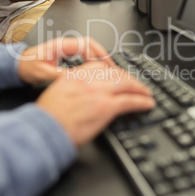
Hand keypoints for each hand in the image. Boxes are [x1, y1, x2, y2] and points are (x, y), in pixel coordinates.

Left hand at [18, 37, 112, 83]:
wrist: (20, 65)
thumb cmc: (28, 66)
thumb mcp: (44, 73)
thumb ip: (61, 76)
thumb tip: (78, 79)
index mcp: (61, 45)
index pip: (85, 46)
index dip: (96, 56)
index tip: (103, 67)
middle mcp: (66, 44)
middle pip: (91, 44)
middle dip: (103, 55)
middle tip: (112, 67)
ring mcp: (68, 48)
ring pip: (90, 48)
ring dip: (100, 57)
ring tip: (108, 69)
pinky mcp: (69, 53)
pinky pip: (86, 53)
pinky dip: (94, 60)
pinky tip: (97, 69)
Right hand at [36, 61, 154, 145]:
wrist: (45, 129)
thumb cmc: (48, 116)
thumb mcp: (58, 91)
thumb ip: (74, 86)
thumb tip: (84, 90)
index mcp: (76, 74)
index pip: (101, 66)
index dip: (115, 71)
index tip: (120, 75)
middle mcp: (89, 79)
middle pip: (117, 74)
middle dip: (130, 79)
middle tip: (137, 85)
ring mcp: (99, 92)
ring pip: (127, 84)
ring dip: (140, 89)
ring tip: (147, 93)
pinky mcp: (106, 107)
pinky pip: (130, 101)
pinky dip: (142, 101)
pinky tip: (148, 104)